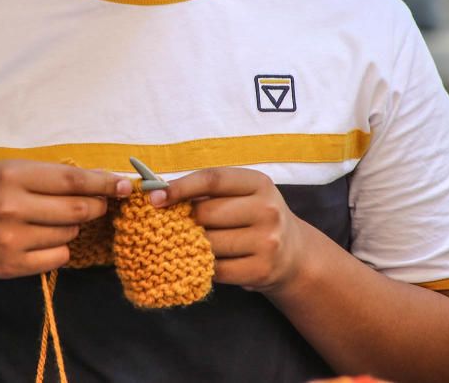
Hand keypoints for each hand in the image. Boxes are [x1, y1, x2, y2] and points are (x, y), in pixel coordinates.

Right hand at [0, 160, 131, 279]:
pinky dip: (59, 247)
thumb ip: (40, 174)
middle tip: (99, 204)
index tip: (126, 185)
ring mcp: (11, 239)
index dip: (104, 183)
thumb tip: (89, 179)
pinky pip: (56, 257)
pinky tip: (43, 238)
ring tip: (52, 219)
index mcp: (12, 175)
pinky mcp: (10, 265)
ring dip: (72, 226)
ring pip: (69, 233)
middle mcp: (12, 206)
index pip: (72, 180)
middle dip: (97, 206)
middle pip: (78, 209)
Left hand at [149, 168, 306, 293]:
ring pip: (209, 242)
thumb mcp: (241, 194)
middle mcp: (267, 210)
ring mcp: (267, 241)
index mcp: (258, 183)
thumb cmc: (254, 217)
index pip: (213, 179)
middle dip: (189, 219)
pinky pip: (217, 269)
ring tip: (200, 242)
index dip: (181, 187)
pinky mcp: (262, 270)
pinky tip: (209, 261)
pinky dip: (205, 266)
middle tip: (187, 224)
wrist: (294, 254)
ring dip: (196, 244)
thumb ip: (207, 190)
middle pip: (207, 213)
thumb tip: (158, 193)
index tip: (154, 196)